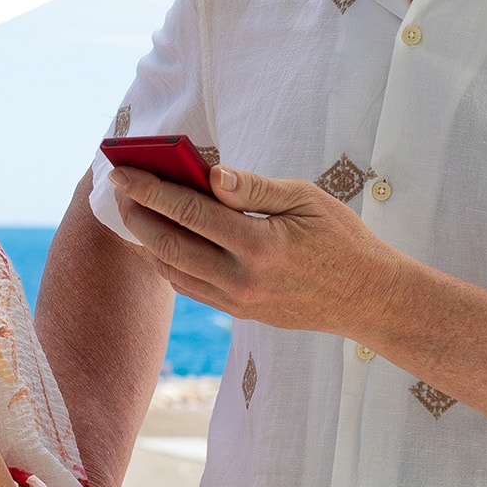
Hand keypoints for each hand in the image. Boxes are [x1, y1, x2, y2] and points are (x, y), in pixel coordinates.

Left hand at [109, 163, 403, 334]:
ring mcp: (239, 303)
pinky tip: (161, 242)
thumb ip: (254, 188)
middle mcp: (243, 279)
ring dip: (148, 241)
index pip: (189, 211)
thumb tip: (210, 175)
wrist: (368, 298)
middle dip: (137, 214)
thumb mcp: (305, 199)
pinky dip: (168, 264)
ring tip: (133, 211)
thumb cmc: (341, 239)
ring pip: (174, 272)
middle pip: (170, 245)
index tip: (121, 172)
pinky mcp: (241, 314)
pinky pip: (191, 289)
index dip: (150, 189)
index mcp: (260, 244)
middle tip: (118, 189)